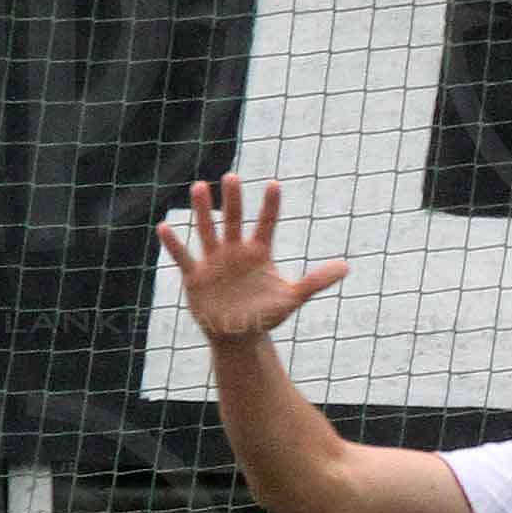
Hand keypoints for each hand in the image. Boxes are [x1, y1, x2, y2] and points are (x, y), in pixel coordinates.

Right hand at [162, 172, 349, 343]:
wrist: (239, 336)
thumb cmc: (266, 315)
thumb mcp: (292, 298)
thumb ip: (316, 281)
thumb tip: (346, 267)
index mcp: (259, 252)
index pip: (266, 224)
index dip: (270, 206)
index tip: (275, 184)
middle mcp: (235, 251)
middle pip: (233, 220)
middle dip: (233, 200)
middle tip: (232, 176)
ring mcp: (213, 261)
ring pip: (207, 230)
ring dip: (202, 211)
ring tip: (199, 187)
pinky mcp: (195, 276)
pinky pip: (183, 256)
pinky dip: (174, 244)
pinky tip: (165, 228)